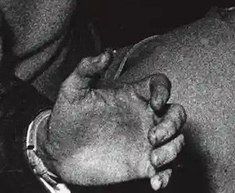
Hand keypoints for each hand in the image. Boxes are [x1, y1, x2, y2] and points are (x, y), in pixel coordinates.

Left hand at [39, 51, 185, 189]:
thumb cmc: (66, 117)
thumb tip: (106, 54)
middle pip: (177, 114)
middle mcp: (144, 117)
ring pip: (177, 141)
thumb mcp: (72, 89)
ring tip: (154, 159)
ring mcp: (145, 142)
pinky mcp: (141, 165)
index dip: (164, 90)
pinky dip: (167, 176)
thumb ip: (87, 68)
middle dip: (174, 124)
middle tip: (153, 137)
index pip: (160, 85)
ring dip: (173, 150)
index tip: (156, 102)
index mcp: (133, 96)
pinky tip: (155, 181)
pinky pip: (165, 170)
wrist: (57, 152)